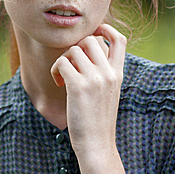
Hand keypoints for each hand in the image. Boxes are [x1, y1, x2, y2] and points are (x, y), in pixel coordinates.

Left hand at [50, 24, 126, 157]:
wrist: (97, 144)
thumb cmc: (98, 121)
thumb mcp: (109, 94)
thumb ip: (104, 74)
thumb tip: (88, 54)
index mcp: (118, 74)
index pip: (120, 39)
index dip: (105, 29)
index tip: (93, 34)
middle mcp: (108, 73)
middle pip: (90, 40)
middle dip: (75, 48)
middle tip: (71, 66)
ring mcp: (94, 79)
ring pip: (73, 50)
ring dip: (62, 61)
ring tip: (62, 77)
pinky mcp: (78, 86)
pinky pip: (62, 63)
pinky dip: (55, 70)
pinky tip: (58, 83)